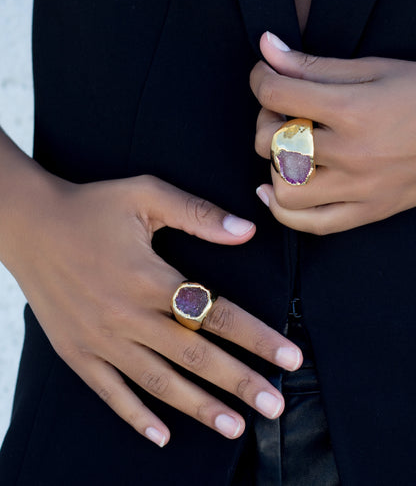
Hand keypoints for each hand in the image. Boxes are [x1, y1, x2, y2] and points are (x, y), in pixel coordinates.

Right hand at [5, 173, 301, 446]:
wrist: (30, 226)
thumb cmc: (90, 207)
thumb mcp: (145, 195)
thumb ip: (198, 214)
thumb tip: (247, 231)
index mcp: (150, 278)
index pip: (216, 314)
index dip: (258, 337)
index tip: (291, 357)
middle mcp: (128, 315)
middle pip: (195, 355)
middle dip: (239, 382)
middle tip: (275, 405)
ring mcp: (100, 339)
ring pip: (159, 381)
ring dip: (199, 406)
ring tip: (235, 427)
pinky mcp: (77, 352)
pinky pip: (110, 392)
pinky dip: (136, 416)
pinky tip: (162, 436)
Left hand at [251, 31, 415, 233]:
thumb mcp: (373, 69)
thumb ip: (314, 64)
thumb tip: (266, 47)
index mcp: (353, 110)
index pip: (277, 94)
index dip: (260, 79)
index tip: (264, 76)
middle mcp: (352, 153)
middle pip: (273, 143)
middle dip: (265, 121)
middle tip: (282, 112)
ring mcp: (360, 189)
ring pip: (285, 189)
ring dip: (274, 166)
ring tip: (285, 150)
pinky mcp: (367, 212)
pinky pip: (311, 224)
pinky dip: (283, 210)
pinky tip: (273, 190)